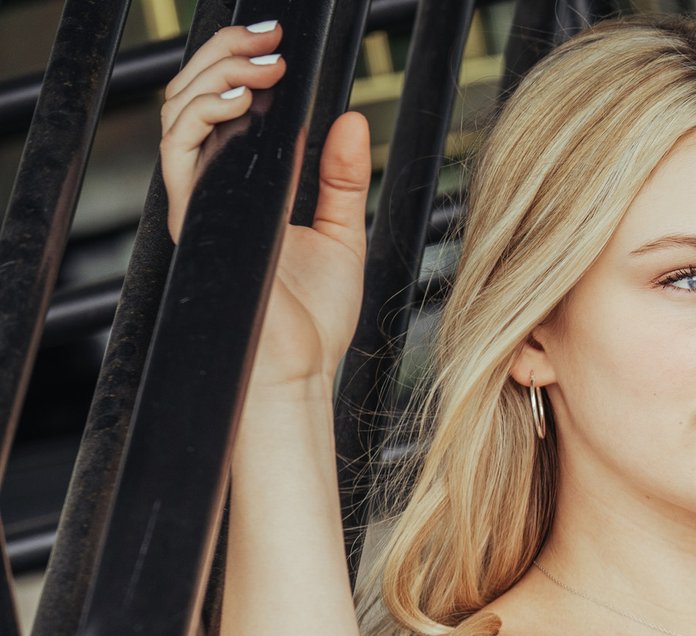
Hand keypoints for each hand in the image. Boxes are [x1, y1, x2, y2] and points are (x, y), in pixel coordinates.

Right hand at [160, 21, 371, 388]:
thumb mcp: (344, 234)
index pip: (227, 109)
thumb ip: (344, 177)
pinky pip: (179, 153)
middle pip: (196, 98)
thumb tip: (351, 120)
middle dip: (226, 56)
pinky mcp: (194, 219)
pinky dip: (202, 117)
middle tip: (270, 39)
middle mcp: (216, 191)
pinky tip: (237, 99)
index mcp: (245, 189)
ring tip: (260, 62)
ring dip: (216, 75)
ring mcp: (200, 203)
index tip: (278, 44)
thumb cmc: (313, 320)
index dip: (240, 66)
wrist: (297, 370)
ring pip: (179, 114)